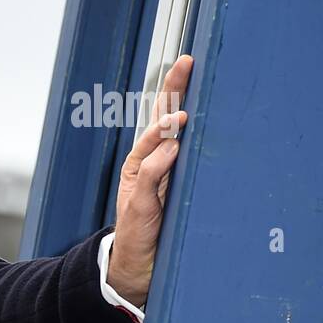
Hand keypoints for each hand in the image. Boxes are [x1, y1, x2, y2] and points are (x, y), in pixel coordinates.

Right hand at [109, 54, 193, 307]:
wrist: (135, 260)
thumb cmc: (156, 224)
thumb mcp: (171, 189)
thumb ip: (175, 164)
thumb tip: (183, 138)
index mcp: (153, 157)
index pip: (165, 115)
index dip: (175, 89)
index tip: (188, 62)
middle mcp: (144, 164)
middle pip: (156, 121)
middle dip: (170, 93)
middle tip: (183, 67)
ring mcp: (140, 182)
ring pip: (151, 146)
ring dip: (164, 128)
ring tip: (180, 115)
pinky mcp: (139, 202)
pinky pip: (148, 177)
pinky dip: (159, 162)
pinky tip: (172, 149)